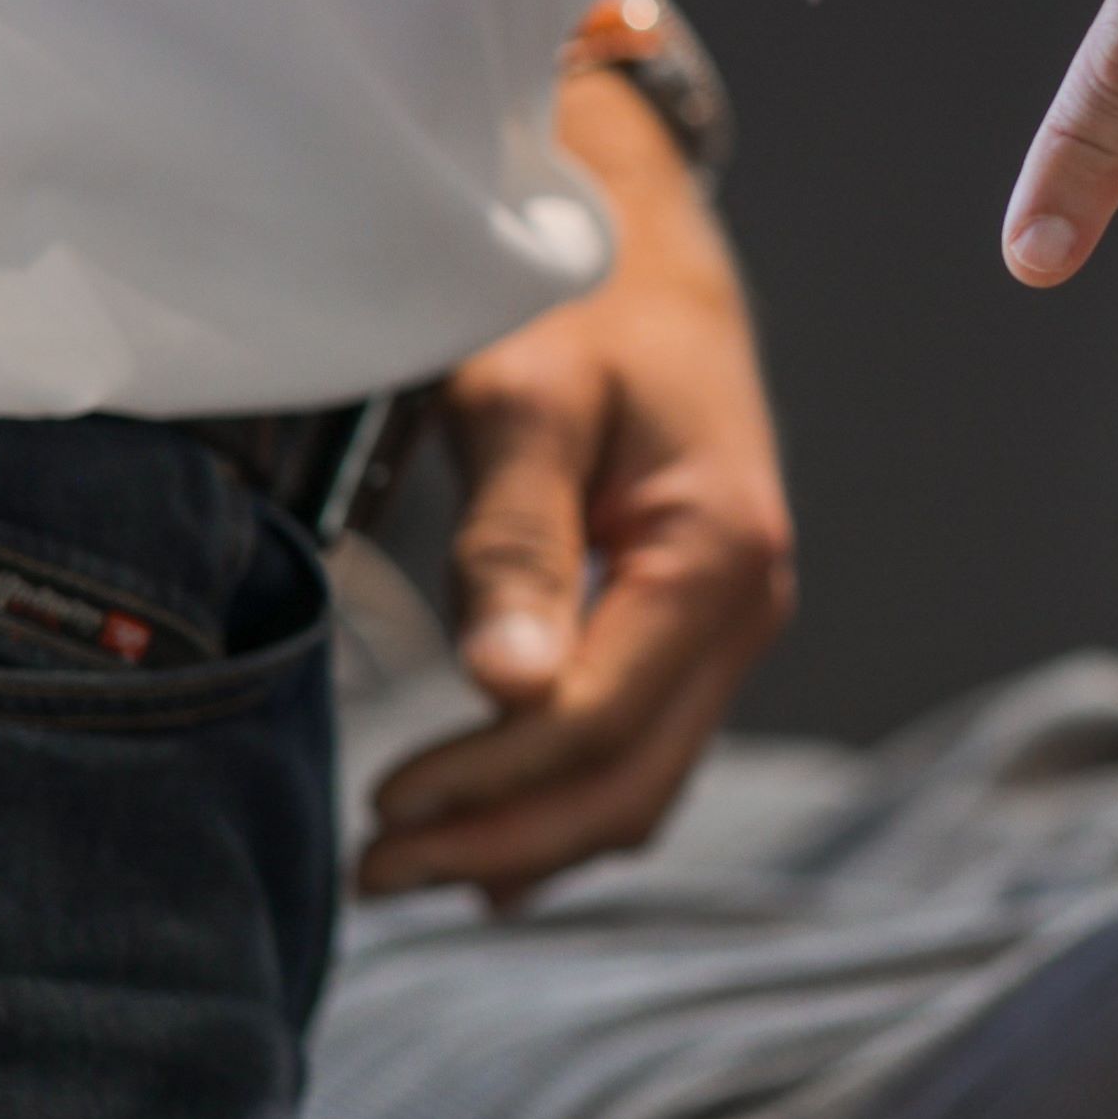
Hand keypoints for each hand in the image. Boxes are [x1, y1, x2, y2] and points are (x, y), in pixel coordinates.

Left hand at [360, 68, 799, 910]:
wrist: (644, 242)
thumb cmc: (573, 300)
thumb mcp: (522, 399)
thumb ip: (513, 543)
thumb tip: (507, 690)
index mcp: (715, 554)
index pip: (597, 722)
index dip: (487, 787)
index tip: (376, 817)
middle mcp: (748, 605)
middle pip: (631, 780)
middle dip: (503, 841)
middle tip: (370, 876)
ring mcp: (735, 622)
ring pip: (645, 781)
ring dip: (533, 839)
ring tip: (410, 869)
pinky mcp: (699, 623)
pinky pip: (647, 747)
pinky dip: (568, 804)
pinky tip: (492, 843)